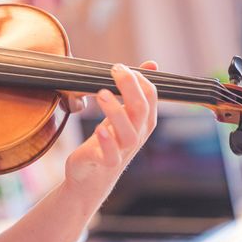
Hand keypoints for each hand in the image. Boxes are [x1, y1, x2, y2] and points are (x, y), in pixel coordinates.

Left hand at [63, 61, 157, 207]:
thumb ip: (134, 90)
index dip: (138, 78)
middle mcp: (137, 135)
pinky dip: (107, 142)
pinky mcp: (105, 163)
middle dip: (129, 87)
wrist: (89, 177)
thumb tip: (152, 64)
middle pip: (141, 110)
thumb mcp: (121, 114)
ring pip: (128, 132)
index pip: (151, 96)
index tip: (121, 68)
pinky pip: (111, 154)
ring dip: (116, 111)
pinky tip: (99, 128)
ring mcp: (122, 150)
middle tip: (115, 71)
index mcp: (142, 122)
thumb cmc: (106, 143)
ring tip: (101, 94)